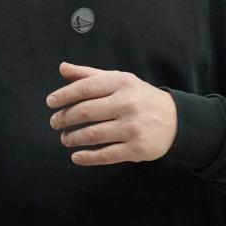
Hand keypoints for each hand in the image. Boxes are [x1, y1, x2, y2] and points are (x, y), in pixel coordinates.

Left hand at [47, 61, 177, 165]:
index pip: (86, 87)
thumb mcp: (118, 80)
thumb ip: (89, 75)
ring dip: (73, 138)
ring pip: (93, 134)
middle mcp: (127, 103)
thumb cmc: (139, 97)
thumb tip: (62, 68)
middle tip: (54, 122)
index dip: (64, 95)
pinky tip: (76, 157)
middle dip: (65, 118)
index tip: (50, 102)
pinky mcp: (136, 149)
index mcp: (122, 82)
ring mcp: (132, 127)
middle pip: (86, 111)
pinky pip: (106, 155)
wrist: (175, 120)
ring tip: (65, 138)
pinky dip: (87, 157)